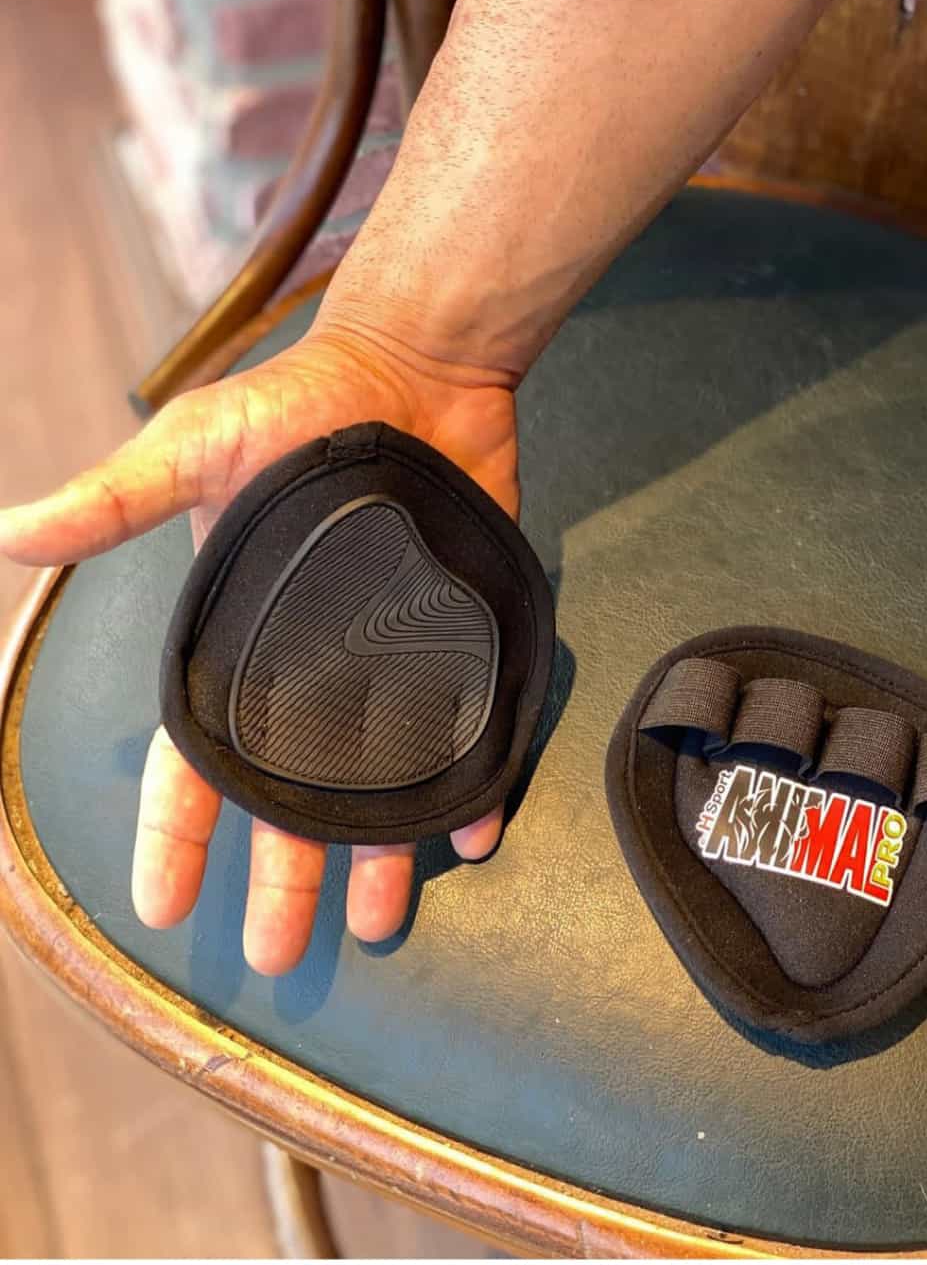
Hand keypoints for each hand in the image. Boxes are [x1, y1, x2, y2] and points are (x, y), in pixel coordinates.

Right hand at [0, 317, 518, 969]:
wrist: (415, 372)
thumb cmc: (299, 407)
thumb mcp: (198, 448)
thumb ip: (120, 501)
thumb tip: (9, 530)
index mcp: (239, 646)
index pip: (196, 759)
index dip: (176, 833)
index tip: (163, 907)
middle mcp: (309, 673)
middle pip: (289, 796)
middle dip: (280, 876)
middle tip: (278, 957)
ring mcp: (383, 665)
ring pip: (377, 784)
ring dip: (378, 855)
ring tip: (379, 924)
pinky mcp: (452, 645)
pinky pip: (464, 733)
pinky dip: (474, 783)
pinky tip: (477, 831)